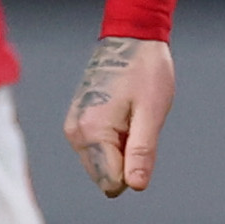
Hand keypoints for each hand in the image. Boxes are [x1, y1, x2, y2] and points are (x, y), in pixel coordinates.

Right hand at [65, 35, 176, 197]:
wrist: (131, 38)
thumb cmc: (145, 71)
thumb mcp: (151, 113)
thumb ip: (142, 152)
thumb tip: (136, 185)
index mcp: (92, 131)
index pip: (112, 182)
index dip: (134, 169)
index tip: (140, 138)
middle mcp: (75, 132)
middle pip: (104, 177)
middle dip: (125, 161)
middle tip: (136, 126)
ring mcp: (72, 127)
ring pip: (100, 165)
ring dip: (119, 150)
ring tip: (129, 117)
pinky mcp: (75, 122)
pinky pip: (96, 151)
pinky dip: (112, 141)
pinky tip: (121, 114)